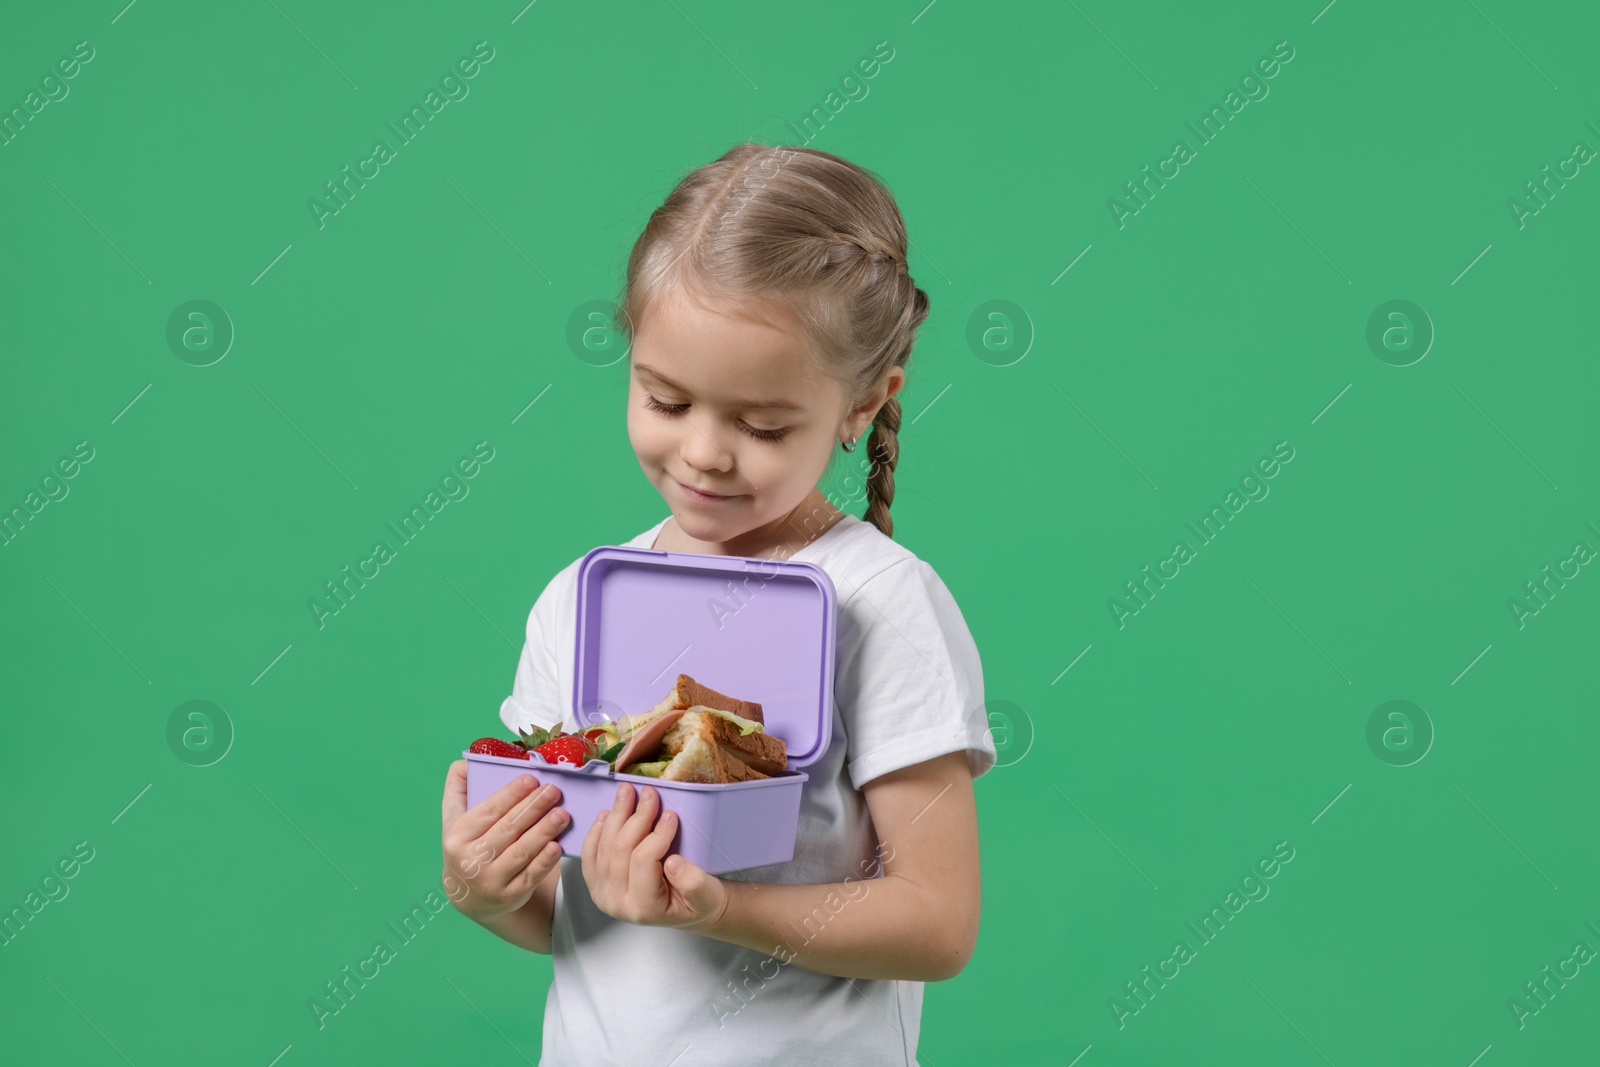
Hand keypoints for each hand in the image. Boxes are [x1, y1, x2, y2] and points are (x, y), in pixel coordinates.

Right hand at [440, 759, 567, 923]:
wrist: (469, 896)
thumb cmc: (467, 846)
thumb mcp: (454, 819)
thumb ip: (458, 788)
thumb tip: (467, 761)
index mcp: (456, 837)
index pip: (487, 812)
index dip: (510, 795)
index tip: (531, 779)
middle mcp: (470, 861)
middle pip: (507, 830)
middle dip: (533, 808)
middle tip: (554, 791)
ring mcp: (490, 881)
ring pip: (521, 853)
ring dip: (544, 832)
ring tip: (562, 814)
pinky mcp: (510, 896)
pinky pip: (531, 876)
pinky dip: (545, 861)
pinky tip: (558, 846)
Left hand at [580, 781, 727, 931]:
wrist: (687, 911)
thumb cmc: (699, 901)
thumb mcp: (708, 896)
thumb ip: (694, 883)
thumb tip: (673, 863)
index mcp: (644, 908)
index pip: (643, 861)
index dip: (657, 833)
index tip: (671, 814)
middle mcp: (617, 903)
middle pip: (619, 850)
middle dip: (636, 817)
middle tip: (649, 793)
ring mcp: (602, 893)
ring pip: (603, 846)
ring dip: (616, 815)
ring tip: (628, 792)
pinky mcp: (596, 883)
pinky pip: (589, 853)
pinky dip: (597, 830)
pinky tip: (607, 812)